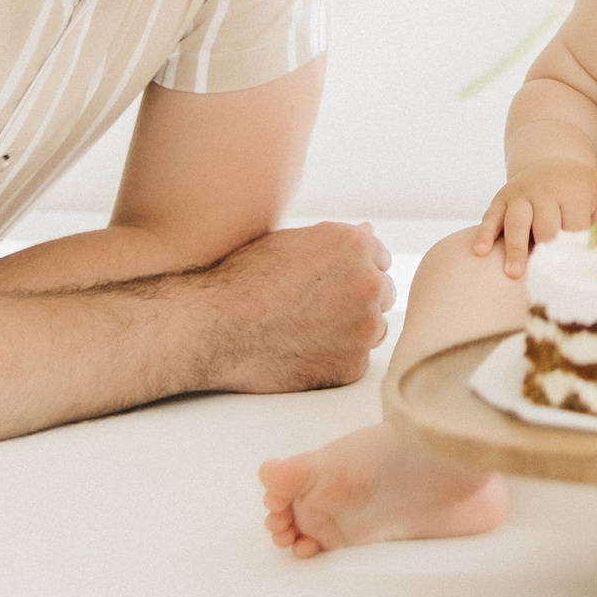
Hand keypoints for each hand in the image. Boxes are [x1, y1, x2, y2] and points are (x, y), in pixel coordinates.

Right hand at [195, 222, 393, 394]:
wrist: (214, 327)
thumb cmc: (244, 279)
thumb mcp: (290, 242)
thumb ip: (337, 239)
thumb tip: (369, 231)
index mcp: (356, 245)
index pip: (379, 259)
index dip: (351, 271)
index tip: (326, 283)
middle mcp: (369, 283)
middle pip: (383, 293)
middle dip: (358, 300)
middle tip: (315, 309)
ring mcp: (365, 327)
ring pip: (374, 328)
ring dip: (352, 330)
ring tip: (306, 330)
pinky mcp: (352, 365)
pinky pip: (356, 360)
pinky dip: (336, 359)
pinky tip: (302, 351)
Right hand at [473, 161, 596, 278]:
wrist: (553, 160)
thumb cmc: (579, 192)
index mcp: (574, 194)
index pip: (573, 228)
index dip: (572, 252)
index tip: (571, 274)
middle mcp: (546, 191)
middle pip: (545, 227)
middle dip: (544, 251)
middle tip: (543, 277)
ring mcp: (521, 194)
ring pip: (516, 222)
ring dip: (515, 248)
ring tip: (513, 273)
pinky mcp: (502, 197)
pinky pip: (491, 216)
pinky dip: (484, 233)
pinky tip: (480, 251)